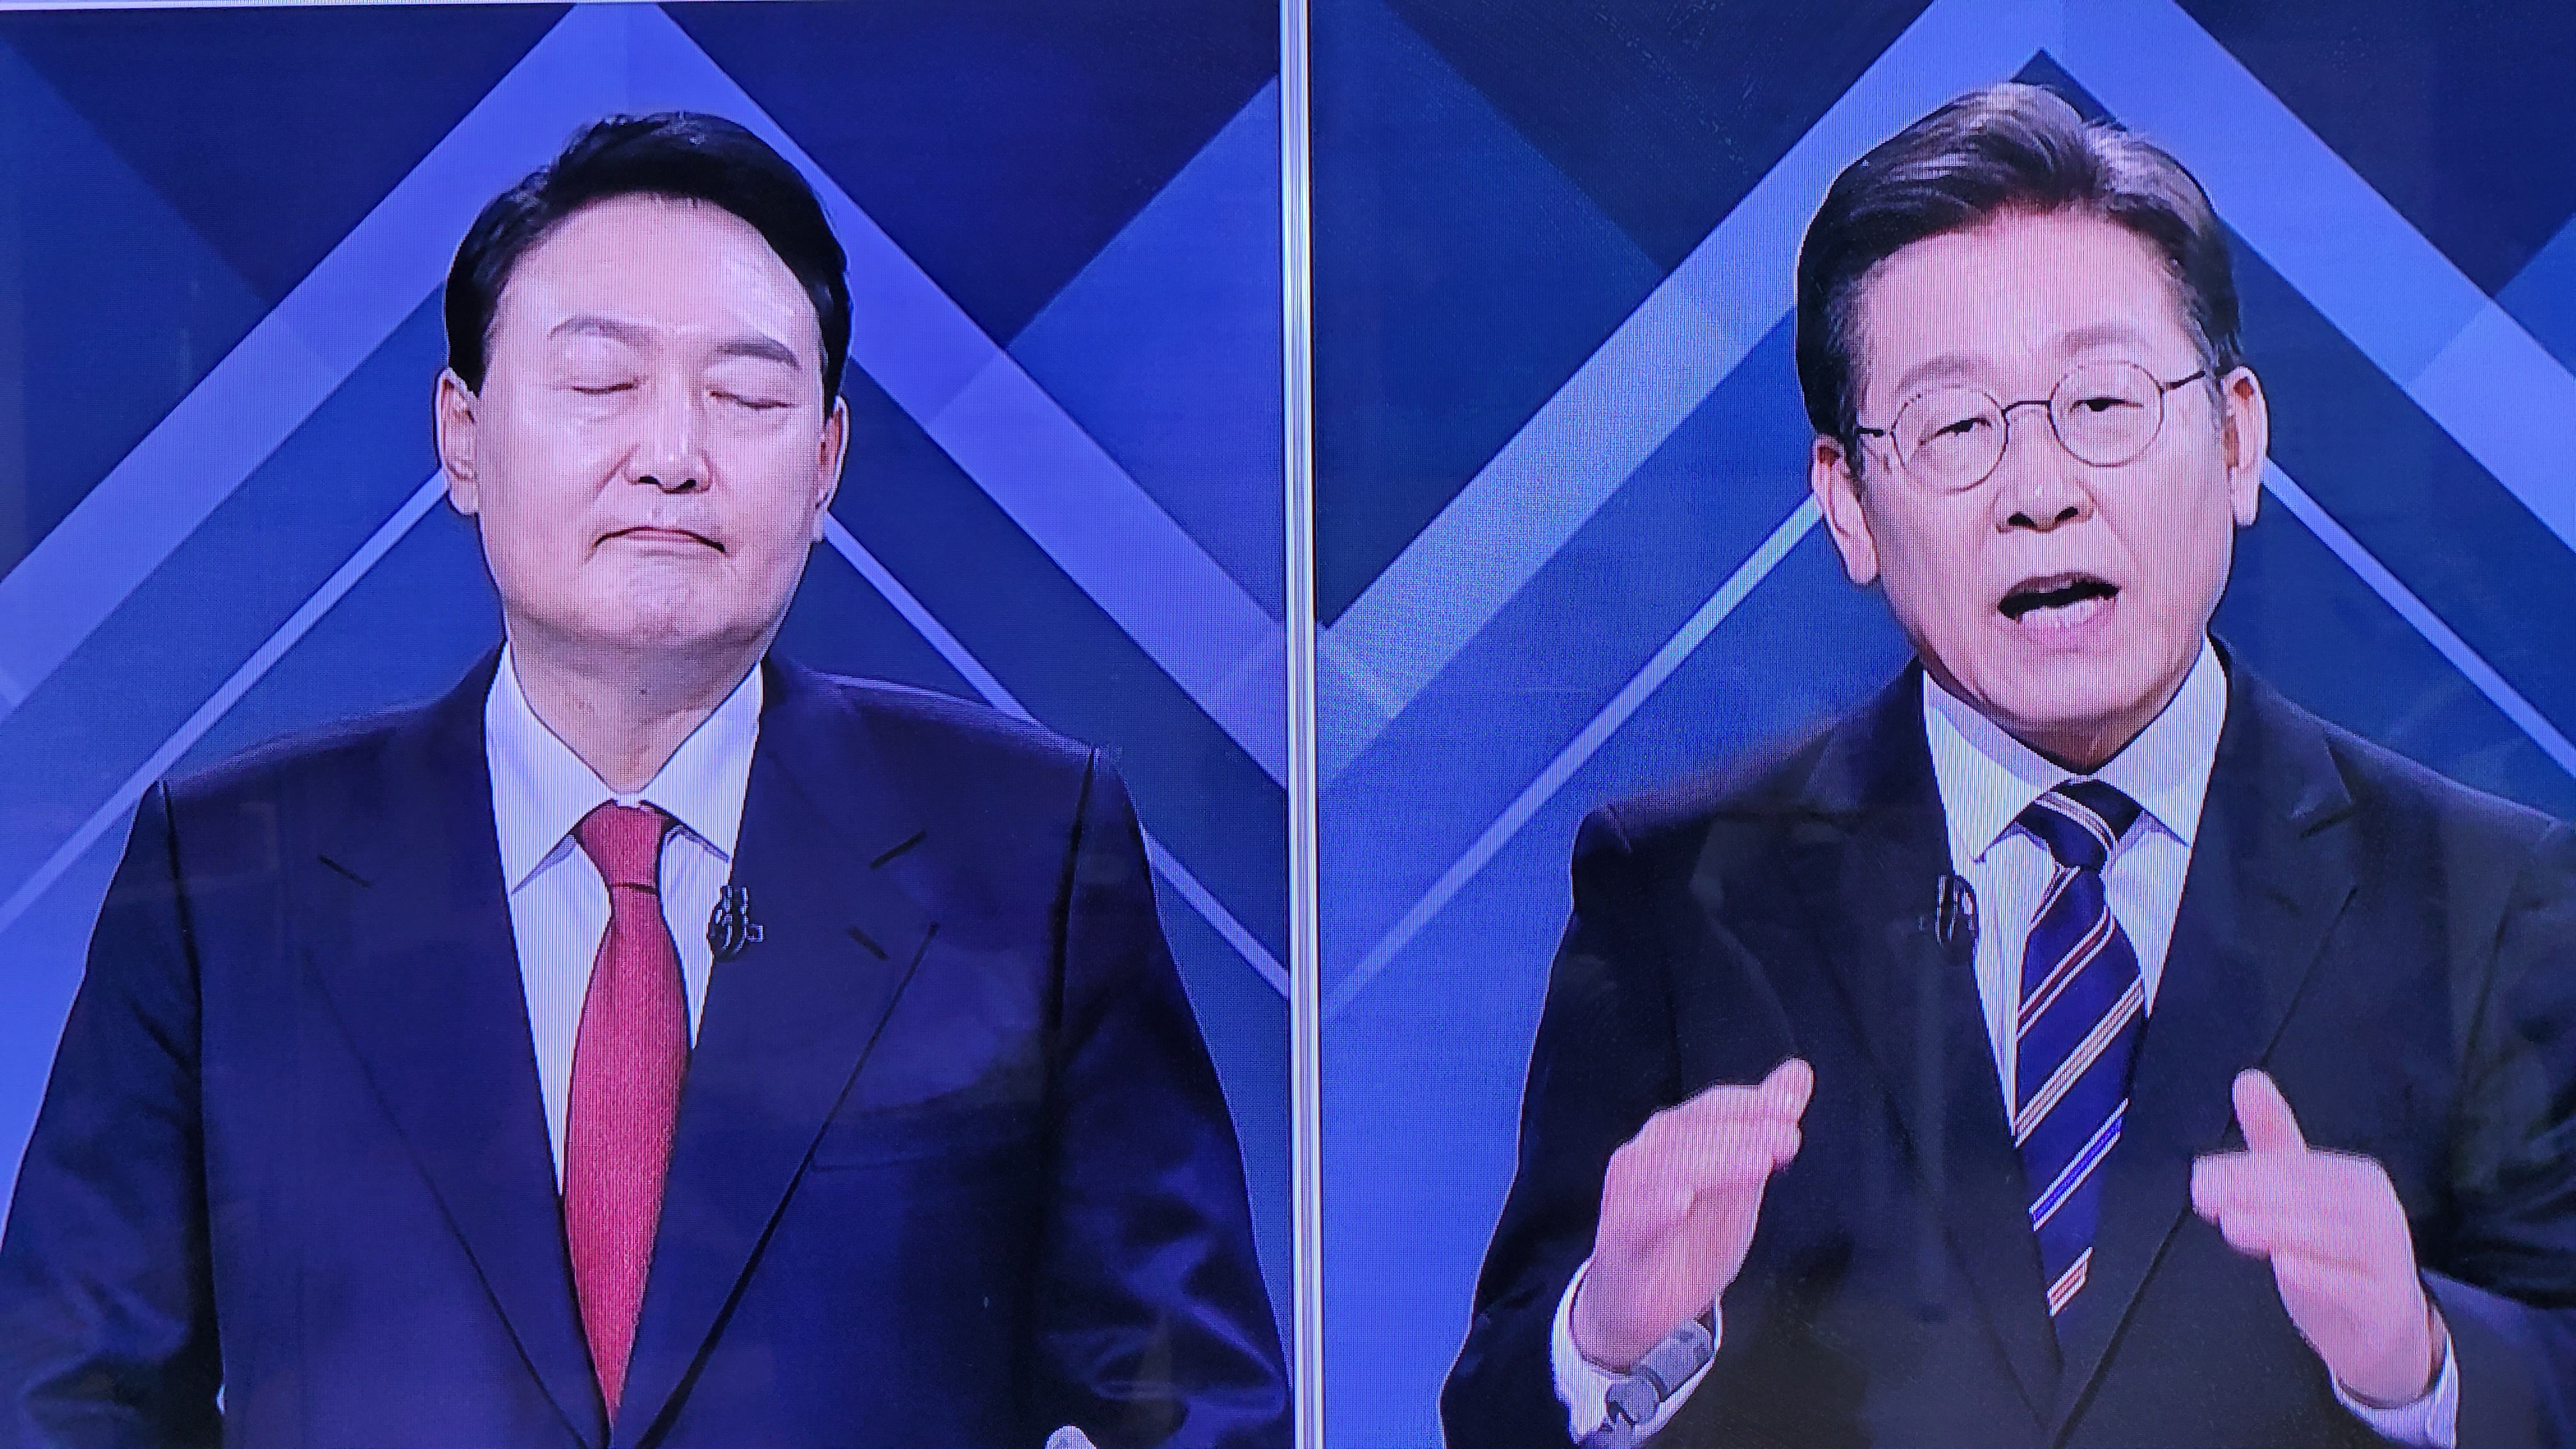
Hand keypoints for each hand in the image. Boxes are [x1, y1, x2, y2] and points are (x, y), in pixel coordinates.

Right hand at [1570, 1058, 1812, 1371]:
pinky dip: (1657, 1206)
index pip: (1712, 1108)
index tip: (1790, 1104)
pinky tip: (1683, 1201)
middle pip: (1690, 1131)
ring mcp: (1628, 1197)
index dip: (1751, 1104)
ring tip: (1758, 1162)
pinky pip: (1635, 1219)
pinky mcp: (1619, 1241)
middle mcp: (1645, 1157)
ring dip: (1715, 1162)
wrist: (1634, 1306)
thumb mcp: (1737, 1183)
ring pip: (1667, 1169)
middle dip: (1743, 1131)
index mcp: (1673, 1139)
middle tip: (1788, 1135)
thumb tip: (1798, 1072)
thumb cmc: (1687, 1237)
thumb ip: (1763, 1131)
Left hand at [2191, 1070, 2440, 1407]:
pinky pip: (2349, 1286)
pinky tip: (2283, 1266)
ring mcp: (2384, 1258)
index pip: (2295, 1167)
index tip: (2201, 1177)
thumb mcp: (2303, 1193)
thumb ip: (2274, 1140)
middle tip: (2206, 1197)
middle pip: (2309, 1197)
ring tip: (2233, 1225)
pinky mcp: (2382, 1302)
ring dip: (2277, 1229)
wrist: (2382, 1328)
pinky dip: (2316, 1276)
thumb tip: (2247, 1079)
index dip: (2244, 1170)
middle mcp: (2377, 1211)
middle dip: (2253, 1194)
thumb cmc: (2334, 1252)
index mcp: (2355, 1177)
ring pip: (2329, 1238)